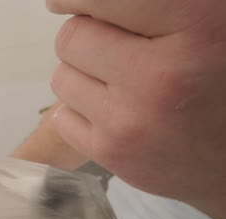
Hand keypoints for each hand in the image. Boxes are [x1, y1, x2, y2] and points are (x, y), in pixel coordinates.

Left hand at [47, 0, 225, 218]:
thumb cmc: (219, 81)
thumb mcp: (207, 23)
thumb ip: (156, 7)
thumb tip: (87, 4)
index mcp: (197, 26)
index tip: (59, 2)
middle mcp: (160, 75)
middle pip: (71, 37)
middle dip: (85, 39)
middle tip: (113, 51)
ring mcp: (131, 120)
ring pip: (61, 78)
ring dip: (81, 77)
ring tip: (119, 86)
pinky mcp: (112, 153)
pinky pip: (61, 118)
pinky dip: (80, 113)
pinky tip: (113, 115)